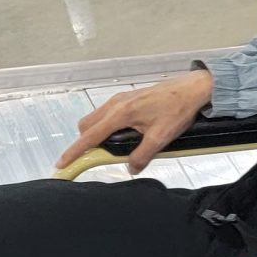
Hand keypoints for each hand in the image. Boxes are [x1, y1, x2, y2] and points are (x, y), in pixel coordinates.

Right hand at [58, 68, 213, 172]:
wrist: (194, 89)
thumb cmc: (178, 109)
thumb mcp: (161, 137)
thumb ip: (142, 155)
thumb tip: (130, 168)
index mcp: (120, 113)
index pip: (89, 136)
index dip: (75, 151)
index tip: (62, 163)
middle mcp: (116, 103)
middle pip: (87, 126)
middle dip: (87, 142)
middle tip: (102, 155)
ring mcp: (121, 99)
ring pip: (97, 119)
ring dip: (100, 134)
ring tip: (119, 145)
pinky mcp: (129, 98)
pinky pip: (109, 114)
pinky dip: (109, 126)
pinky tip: (129, 133)